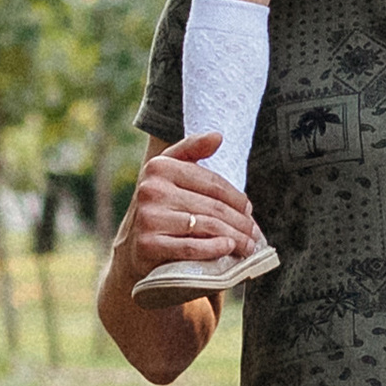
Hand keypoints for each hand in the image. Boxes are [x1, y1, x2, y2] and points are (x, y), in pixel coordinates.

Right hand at [127, 134, 258, 290]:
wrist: (132, 247)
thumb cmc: (161, 207)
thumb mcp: (170, 173)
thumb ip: (192, 150)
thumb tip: (218, 137)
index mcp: (159, 167)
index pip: (212, 182)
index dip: (236, 197)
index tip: (249, 210)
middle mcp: (151, 190)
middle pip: (213, 206)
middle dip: (239, 222)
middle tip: (254, 233)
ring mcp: (148, 218)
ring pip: (206, 226)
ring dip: (234, 237)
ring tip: (248, 245)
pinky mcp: (148, 244)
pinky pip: (190, 246)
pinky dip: (213, 249)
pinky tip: (228, 248)